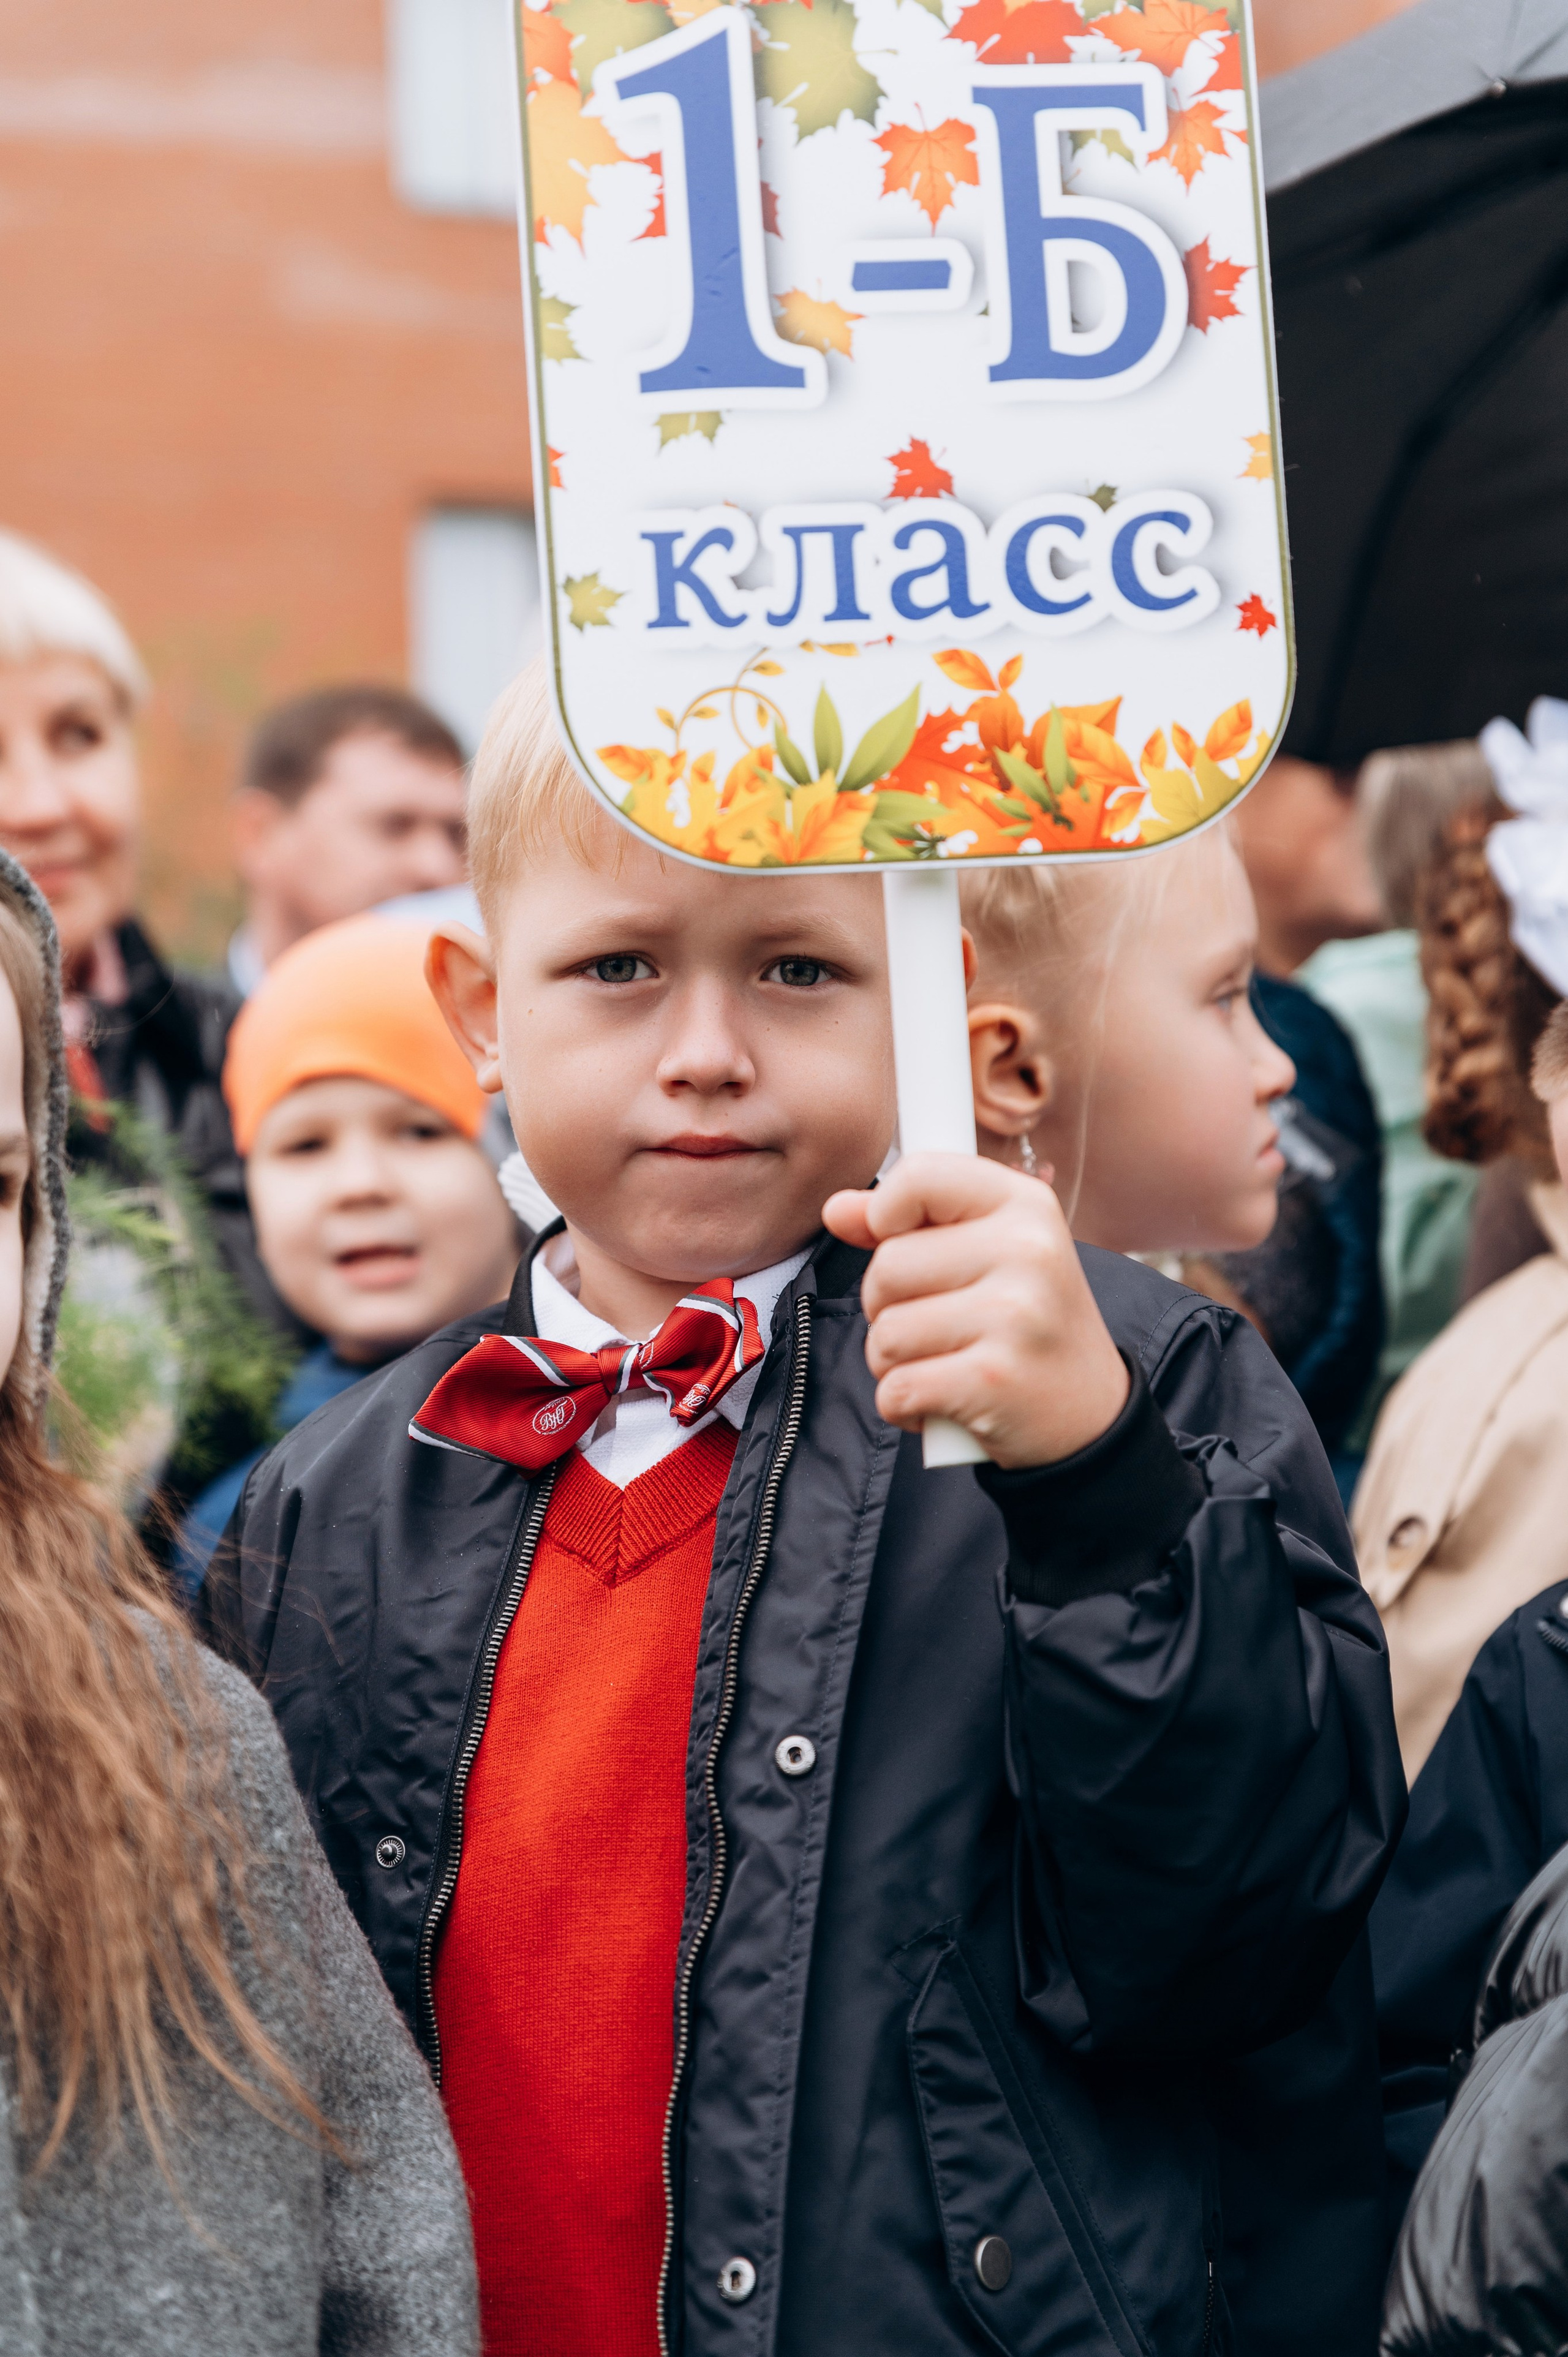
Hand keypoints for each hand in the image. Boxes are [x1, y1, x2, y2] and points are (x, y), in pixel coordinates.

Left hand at [822, 1153, 1129, 1468]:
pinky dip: (904, 1407)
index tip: (904, 1244)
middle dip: (887, 1307)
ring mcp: (1015, 1316)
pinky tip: (944, 1404)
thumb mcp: (985, 1256)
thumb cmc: (1025, 1326)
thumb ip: (909, 1225)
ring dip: (895, 1362)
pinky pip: (896, 1388)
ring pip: (886, 1334)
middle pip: (887, 1266)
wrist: (1092, 1416)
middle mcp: (1027, 1250)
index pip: (918, 1176)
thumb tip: (836, 1209)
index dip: (886, 1216)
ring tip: (945, 1365)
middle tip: (940, 1326)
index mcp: (1025, 1204)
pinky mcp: (994, 1380)